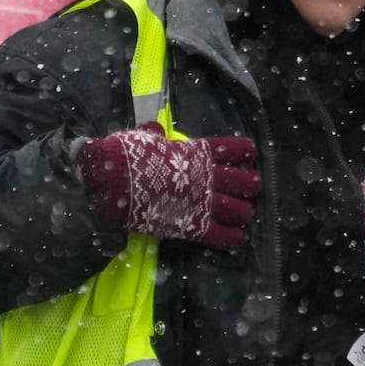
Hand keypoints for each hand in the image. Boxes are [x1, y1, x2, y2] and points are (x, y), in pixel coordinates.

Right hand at [78, 123, 261, 249]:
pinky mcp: (193, 227)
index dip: (243, 151)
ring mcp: (202, 204)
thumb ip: (154, 135)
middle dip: (249, 184)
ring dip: (244, 212)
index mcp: (196, 154)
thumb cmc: (126, 158)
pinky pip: (221, 236)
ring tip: (244, 214)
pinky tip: (236, 237)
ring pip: (238, 210)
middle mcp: (206, 178)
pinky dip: (231, 237)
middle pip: (241, 181)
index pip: (229, 149)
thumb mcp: (142, 139)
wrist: (112, 185)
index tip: (252, 153)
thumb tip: (155, 128)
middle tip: (252, 187)